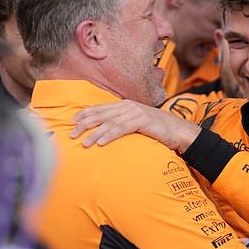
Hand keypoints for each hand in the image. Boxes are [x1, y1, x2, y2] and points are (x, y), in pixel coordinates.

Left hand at [70, 100, 200, 152]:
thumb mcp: (135, 123)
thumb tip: (104, 131)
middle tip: (72, 134)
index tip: (71, 122)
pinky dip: (110, 135)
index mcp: (124, 105)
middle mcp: (127, 106)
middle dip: (84, 124)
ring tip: (84, 143)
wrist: (177, 130)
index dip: (84, 114)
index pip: (99, 108)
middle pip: (100, 114)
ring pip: (109, 122)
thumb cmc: (155, 129)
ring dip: (94, 133)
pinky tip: (101, 143)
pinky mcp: (142, 120)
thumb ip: (121, 123)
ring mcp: (135, 112)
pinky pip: (122, 128)